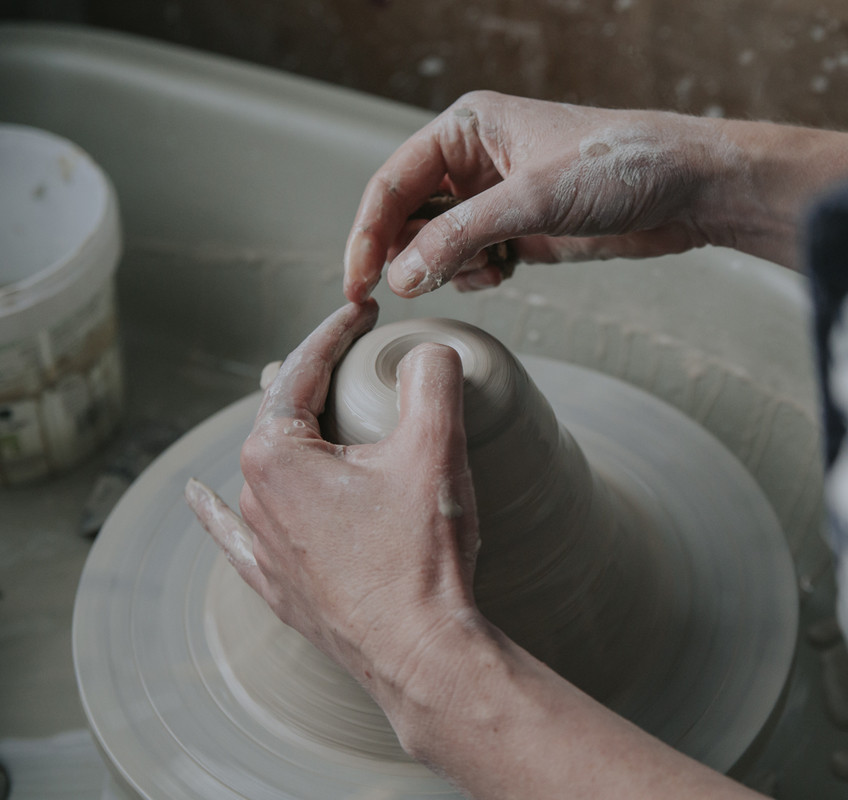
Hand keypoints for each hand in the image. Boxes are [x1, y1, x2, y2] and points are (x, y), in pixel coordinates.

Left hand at [185, 302, 483, 697]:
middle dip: (319, 379)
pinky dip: (220, 511)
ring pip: (266, 467)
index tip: (365, 311)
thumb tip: (427, 352)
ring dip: (295, 433)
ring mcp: (261, 544)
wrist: (418, 651)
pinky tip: (200, 499)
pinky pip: (236, 535)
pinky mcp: (277, 583)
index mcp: (276, 454)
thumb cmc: (421, 555)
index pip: (304, 369)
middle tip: (361, 359)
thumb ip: (431, 379)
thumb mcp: (436, 449)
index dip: (337, 331)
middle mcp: (254, 495)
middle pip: (282, 414)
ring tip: (315, 407)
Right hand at [343, 91, 742, 299]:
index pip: (393, 184)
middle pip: (410, 216)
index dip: (368, 234)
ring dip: (449, 268)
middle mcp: (477, 160)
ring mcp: (500, 198)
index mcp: (467, 130)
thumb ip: (461, 236)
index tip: (357, 283)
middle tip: (415, 289)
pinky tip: (505, 272)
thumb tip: (402, 275)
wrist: (689, 188)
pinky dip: (479, 274)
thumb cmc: (621, 165)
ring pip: (440, 243)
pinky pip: (475, 259)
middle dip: (411, 255)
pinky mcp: (525, 230)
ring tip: (488, 270)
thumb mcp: (533, 199)